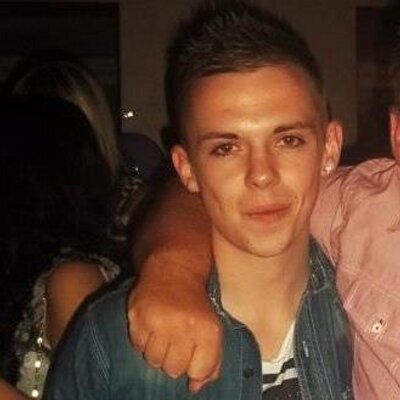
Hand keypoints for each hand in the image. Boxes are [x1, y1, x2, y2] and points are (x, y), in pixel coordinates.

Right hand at [128, 263, 222, 391]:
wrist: (174, 270)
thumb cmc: (195, 304)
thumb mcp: (212, 328)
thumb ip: (210, 361)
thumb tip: (195, 388)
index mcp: (207, 330)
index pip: (198, 371)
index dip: (194, 366)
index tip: (192, 353)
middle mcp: (183, 326)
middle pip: (173, 370)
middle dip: (173, 359)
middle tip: (175, 341)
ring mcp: (158, 321)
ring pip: (153, 360)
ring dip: (157, 351)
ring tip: (162, 332)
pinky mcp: (138, 315)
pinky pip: (137, 346)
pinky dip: (143, 340)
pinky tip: (151, 324)